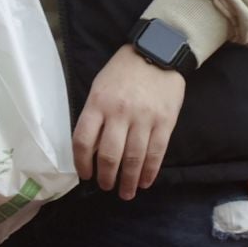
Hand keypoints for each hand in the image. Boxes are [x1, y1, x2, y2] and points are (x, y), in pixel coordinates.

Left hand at [72, 46, 185, 199]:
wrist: (156, 53)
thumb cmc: (122, 72)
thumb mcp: (99, 87)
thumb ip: (95, 115)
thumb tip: (90, 148)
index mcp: (97, 103)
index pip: (83, 140)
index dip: (82, 162)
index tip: (85, 175)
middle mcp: (119, 113)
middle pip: (109, 155)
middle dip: (106, 177)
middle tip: (105, 187)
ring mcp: (144, 118)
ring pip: (133, 158)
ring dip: (128, 180)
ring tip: (125, 193)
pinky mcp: (165, 122)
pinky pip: (156, 153)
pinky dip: (149, 171)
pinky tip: (144, 182)